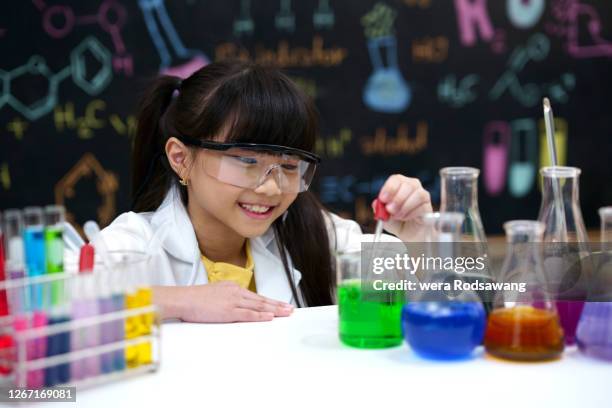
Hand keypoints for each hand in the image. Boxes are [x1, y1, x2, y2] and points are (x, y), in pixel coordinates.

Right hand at [153, 281, 293, 322]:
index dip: (269, 301)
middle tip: (290, 309)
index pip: (255, 296)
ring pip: (259, 306)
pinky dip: (261, 316)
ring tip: (286, 313)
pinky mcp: (229, 311)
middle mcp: (236, 293)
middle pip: (261, 300)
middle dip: (277, 304)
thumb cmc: (194, 299)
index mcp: (232, 288)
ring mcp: (233, 301)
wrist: (183, 299)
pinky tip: (270, 317)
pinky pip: (248, 314)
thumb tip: (232, 305)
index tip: (280, 304)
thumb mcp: (214, 293)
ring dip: (274, 310)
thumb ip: (226, 298)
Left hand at [374, 174, 432, 240]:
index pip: (396, 179)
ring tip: (397, 216)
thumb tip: (376, 203)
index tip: (383, 199)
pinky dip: (411, 213)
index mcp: (399, 185)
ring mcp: (422, 195)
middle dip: (397, 198)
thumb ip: (379, 209)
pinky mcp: (428, 206)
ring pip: (418, 194)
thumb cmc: (397, 222)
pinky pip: (422, 206)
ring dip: (405, 206)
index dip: (389, 188)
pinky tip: (405, 218)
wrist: (409, 233)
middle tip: (390, 210)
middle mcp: (412, 186)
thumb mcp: (384, 216)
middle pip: (408, 185)